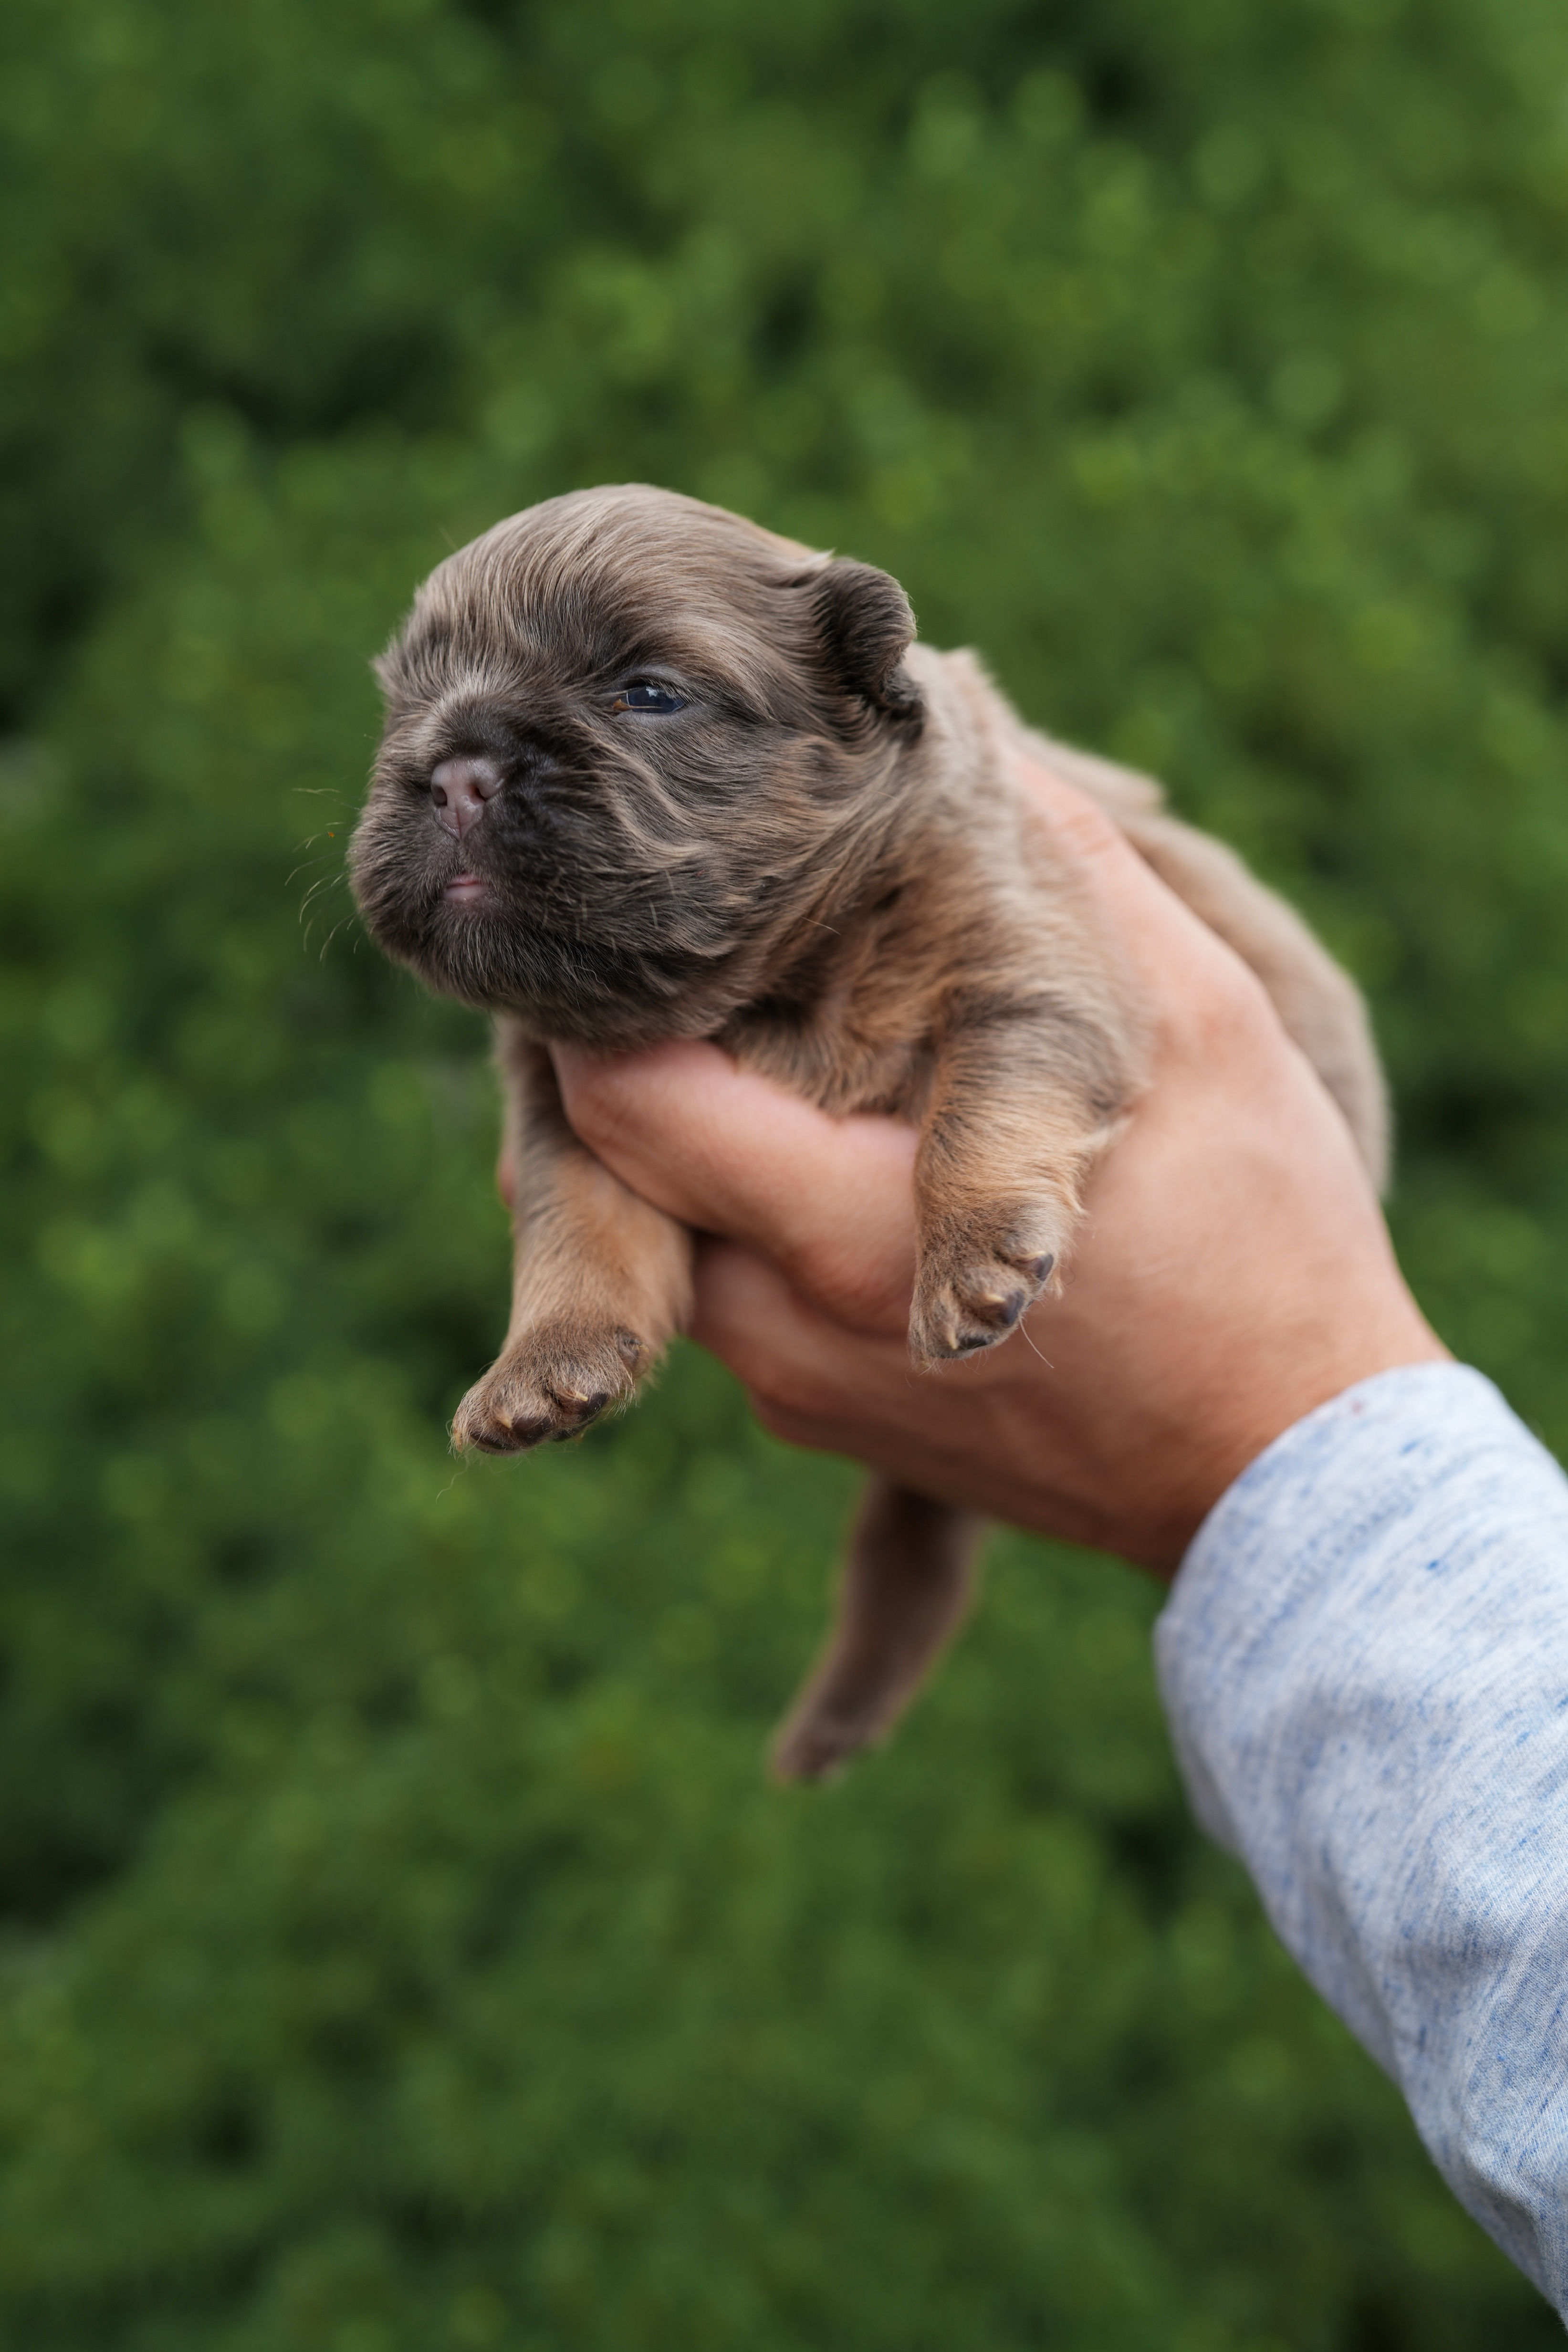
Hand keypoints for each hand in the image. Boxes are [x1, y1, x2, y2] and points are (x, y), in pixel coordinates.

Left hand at [545, 752, 1446, 1574]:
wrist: (1287, 1478)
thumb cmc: (1260, 1252)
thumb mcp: (1195, 1028)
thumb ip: (1067, 868)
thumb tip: (966, 712)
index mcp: (837, 1233)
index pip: (618, 1095)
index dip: (605, 984)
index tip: (651, 900)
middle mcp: (781, 1333)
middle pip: (617, 1161)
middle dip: (650, 1044)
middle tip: (711, 941)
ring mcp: (795, 1391)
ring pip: (668, 1226)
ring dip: (708, 1125)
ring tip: (787, 1028)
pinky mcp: (822, 1417)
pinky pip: (732, 1286)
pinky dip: (753, 1202)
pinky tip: (842, 1133)